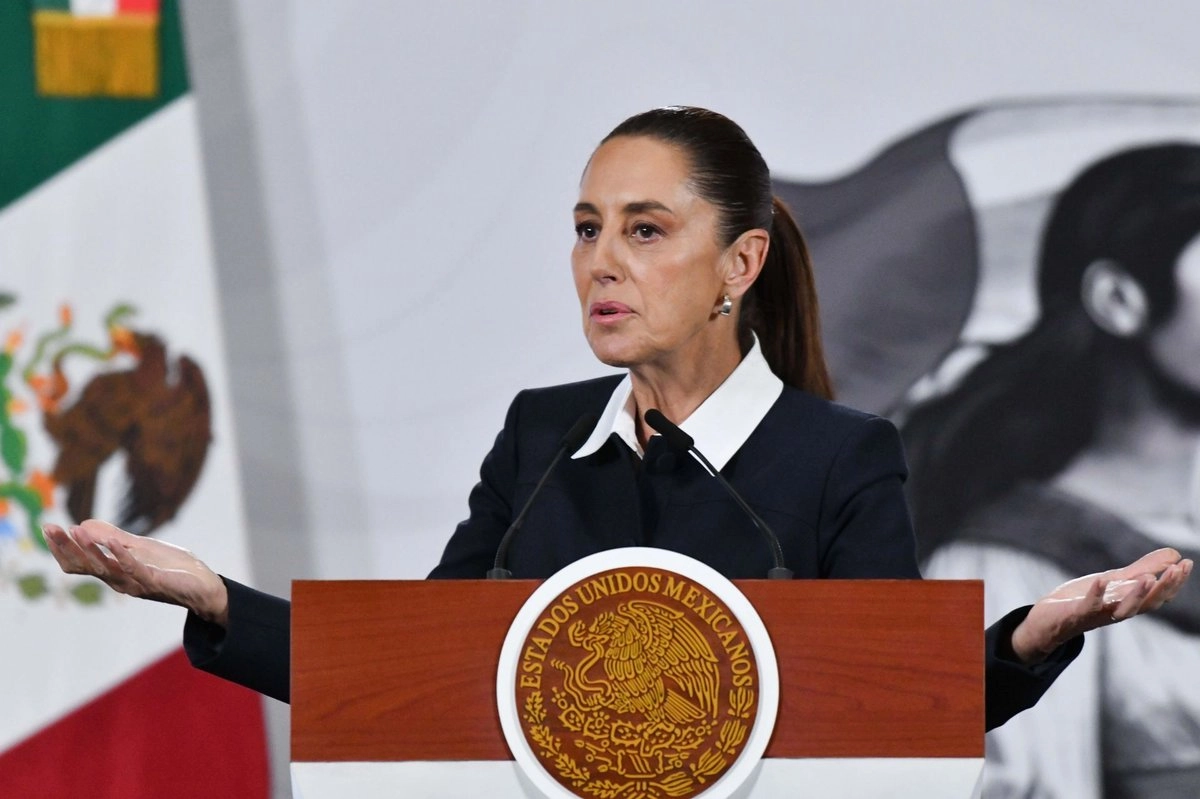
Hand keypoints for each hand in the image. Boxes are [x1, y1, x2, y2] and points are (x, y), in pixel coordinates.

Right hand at [43, 519, 228, 626]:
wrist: (203, 587)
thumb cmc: (171, 568)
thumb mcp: (140, 548)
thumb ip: (114, 539)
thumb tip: (83, 525)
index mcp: (114, 572)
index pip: (79, 564)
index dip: (62, 548)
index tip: (48, 528)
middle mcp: (120, 581)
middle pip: (85, 566)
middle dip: (67, 547)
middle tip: (50, 528)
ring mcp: (136, 583)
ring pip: (106, 569)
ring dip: (90, 550)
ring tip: (75, 531)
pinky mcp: (156, 582)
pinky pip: (135, 569)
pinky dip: (122, 556)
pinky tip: (112, 541)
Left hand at [1011, 547, 1192, 663]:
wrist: (1046, 623)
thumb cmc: (1082, 601)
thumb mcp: (1114, 581)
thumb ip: (1141, 570)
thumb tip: (1173, 554)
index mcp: (1128, 604)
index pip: (1158, 595)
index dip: (1174, 582)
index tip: (1187, 563)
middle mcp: (1117, 613)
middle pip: (1148, 604)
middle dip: (1165, 588)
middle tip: (1179, 569)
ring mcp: (1097, 616)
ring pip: (1123, 611)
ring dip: (1137, 596)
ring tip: (1148, 578)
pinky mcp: (1075, 616)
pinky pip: (1087, 608)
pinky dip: (1095, 595)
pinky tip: (1100, 580)